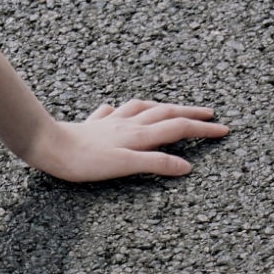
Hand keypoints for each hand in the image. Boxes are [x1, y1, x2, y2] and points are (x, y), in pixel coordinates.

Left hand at [30, 99, 229, 182]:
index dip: (203, 129)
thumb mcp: (125, 166)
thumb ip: (156, 163)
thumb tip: (186, 166)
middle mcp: (127, 124)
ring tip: (171, 107)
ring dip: (161, 107)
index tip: (225, 130)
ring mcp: (109, 122)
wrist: (48, 146)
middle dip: (190, 114)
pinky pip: (111, 113)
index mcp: (139, 134)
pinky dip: (121, 110)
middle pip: (165, 113)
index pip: (179, 128)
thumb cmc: (84, 160)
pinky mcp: (91, 125)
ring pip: (142, 108)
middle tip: (210, 114)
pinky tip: (117, 110)